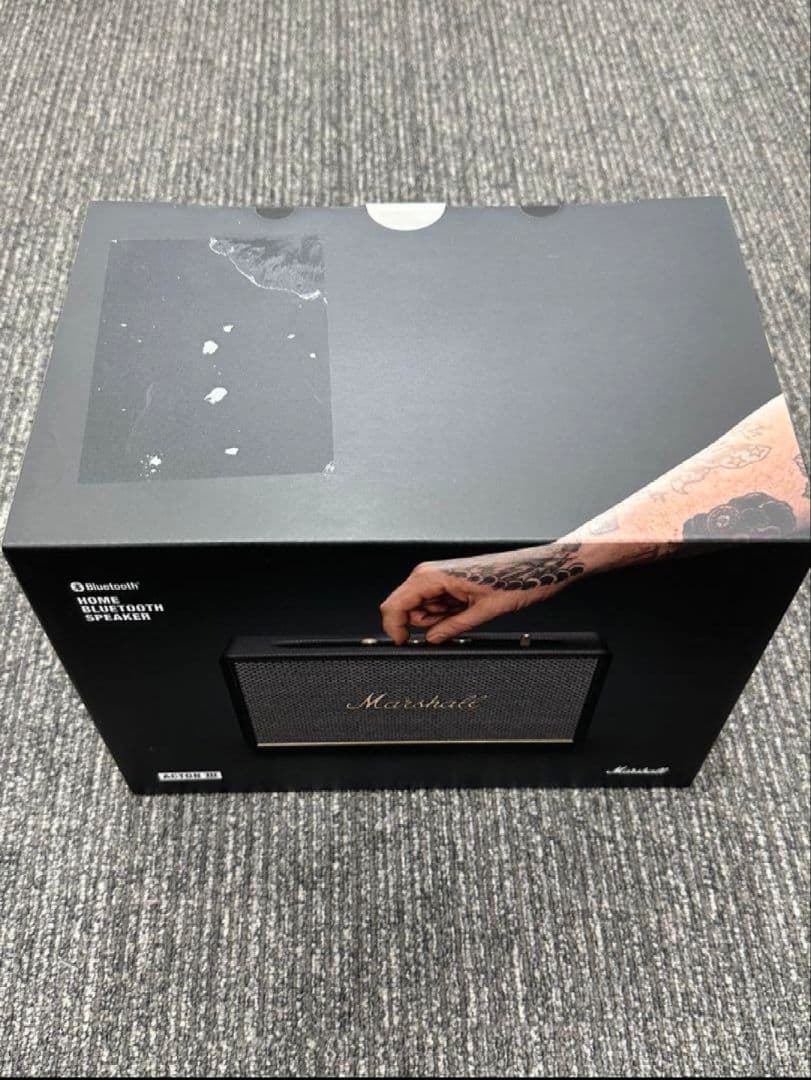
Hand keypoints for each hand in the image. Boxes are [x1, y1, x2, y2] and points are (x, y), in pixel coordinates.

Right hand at [379, 544, 585, 643]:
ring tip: (465, 613)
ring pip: (421, 609)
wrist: (536, 568)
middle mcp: (432, 573)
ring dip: (438, 619)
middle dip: (423, 623)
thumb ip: (451, 629)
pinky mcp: (449, 582)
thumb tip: (430, 641)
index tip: (404, 644)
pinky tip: (466, 609)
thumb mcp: (483, 613)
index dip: (395, 628)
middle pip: (405, 608)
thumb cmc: (515, 580)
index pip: (394, 604)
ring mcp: (440, 577)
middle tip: (451, 624)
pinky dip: (447, 614)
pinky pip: (436, 605)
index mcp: (432, 575)